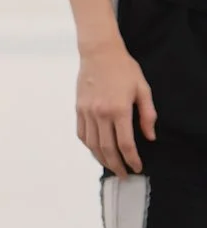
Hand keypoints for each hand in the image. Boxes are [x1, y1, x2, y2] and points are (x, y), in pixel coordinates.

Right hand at [76, 37, 156, 176]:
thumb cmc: (123, 69)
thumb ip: (147, 114)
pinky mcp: (79, 109)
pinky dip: (89, 146)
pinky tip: (96, 151)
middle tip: (123, 174)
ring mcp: (87, 112)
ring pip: (92, 145)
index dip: (131, 159)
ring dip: (102, 159)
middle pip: (107, 149)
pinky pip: (82, 134)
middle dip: (116, 165)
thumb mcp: (143, 89)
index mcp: (119, 109)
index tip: (136, 167)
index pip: (125, 144)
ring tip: (111, 166)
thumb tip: (149, 136)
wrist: (99, 53)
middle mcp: (100, 113)